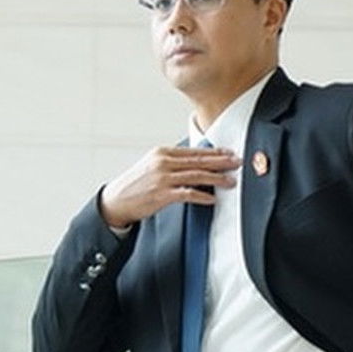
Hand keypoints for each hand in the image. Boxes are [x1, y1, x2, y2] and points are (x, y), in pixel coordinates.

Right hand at [97, 146, 239, 229]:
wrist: (116, 200)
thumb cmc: (135, 185)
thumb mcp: (152, 166)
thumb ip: (172, 162)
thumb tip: (196, 163)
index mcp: (162, 152)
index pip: (194, 151)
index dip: (214, 152)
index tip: (229, 152)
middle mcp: (163, 162)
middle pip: (199, 161)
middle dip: (221, 161)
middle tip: (237, 162)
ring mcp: (162, 178)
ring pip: (196, 175)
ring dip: (216, 178)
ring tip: (231, 181)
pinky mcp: (161, 194)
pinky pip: (187, 194)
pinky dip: (202, 196)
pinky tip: (212, 198)